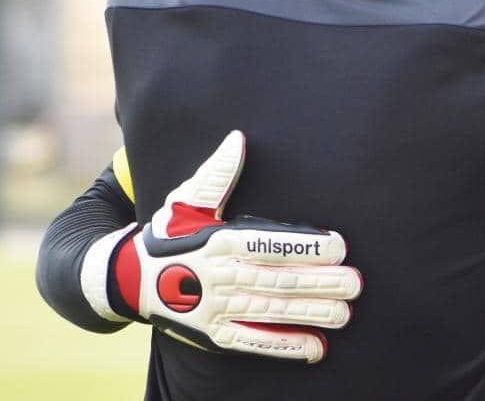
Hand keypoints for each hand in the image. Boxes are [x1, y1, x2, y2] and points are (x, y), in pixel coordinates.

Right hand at [110, 131, 361, 362]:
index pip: (266, 245)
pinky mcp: (215, 334)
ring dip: (309, 313)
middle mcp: (220, 276)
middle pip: (276, 281)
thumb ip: (216, 173)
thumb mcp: (186, 200)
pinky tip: (316, 346)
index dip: (303, 247)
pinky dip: (284, 345)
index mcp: (218, 241)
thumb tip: (238, 138)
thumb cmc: (169, 234)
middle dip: (318, 283)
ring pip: (270, 311)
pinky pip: (253, 342)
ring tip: (344, 312)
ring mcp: (218, 308)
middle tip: (355, 283)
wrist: (129, 278)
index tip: (338, 247)